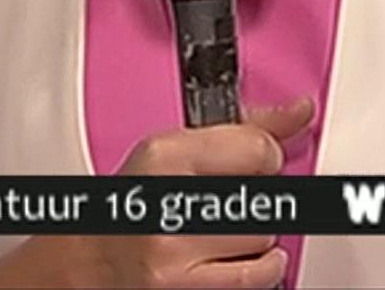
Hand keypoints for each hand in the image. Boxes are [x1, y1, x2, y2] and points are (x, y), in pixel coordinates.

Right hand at [0, 99, 314, 289]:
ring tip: (223, 230)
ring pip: (265, 239)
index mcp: (163, 158)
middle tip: (229, 199)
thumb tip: (300, 111)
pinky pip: (257, 278)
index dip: (266, 155)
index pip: (256, 149)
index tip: (256, 160)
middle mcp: (168, 207)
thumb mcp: (171, 151)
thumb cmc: (128, 205)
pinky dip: (259, 269)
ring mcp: (175, 257)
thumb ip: (240, 130)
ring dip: (256, 237)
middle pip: (265, 196)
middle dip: (257, 198)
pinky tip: (238, 258)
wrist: (85, 265)